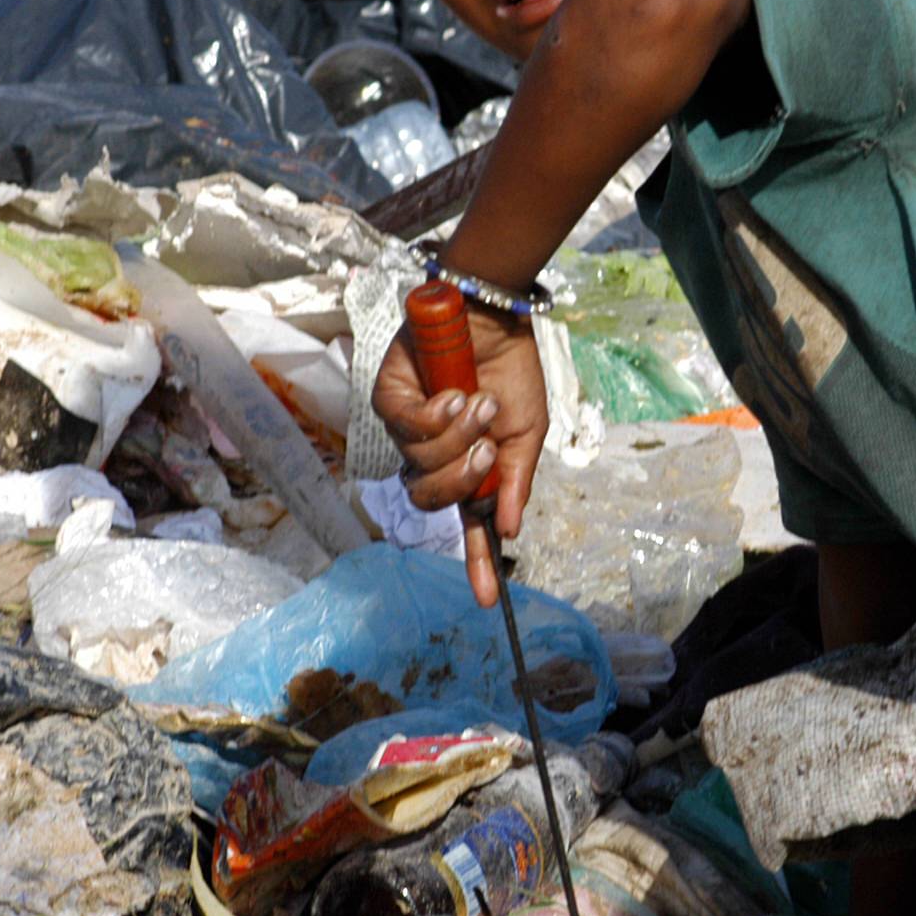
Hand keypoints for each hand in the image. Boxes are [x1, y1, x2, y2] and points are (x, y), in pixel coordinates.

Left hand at [372, 309, 548, 604]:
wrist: (495, 315)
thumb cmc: (511, 371)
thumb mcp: (527, 433)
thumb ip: (514, 482)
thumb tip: (507, 531)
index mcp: (467, 466)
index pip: (467, 525)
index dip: (477, 563)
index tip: (491, 600)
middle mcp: (432, 453)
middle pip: (431, 499)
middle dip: (462, 479)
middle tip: (489, 448)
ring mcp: (406, 428)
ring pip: (418, 463)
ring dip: (456, 436)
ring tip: (477, 402)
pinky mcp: (388, 397)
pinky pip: (403, 428)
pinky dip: (433, 417)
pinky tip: (452, 394)